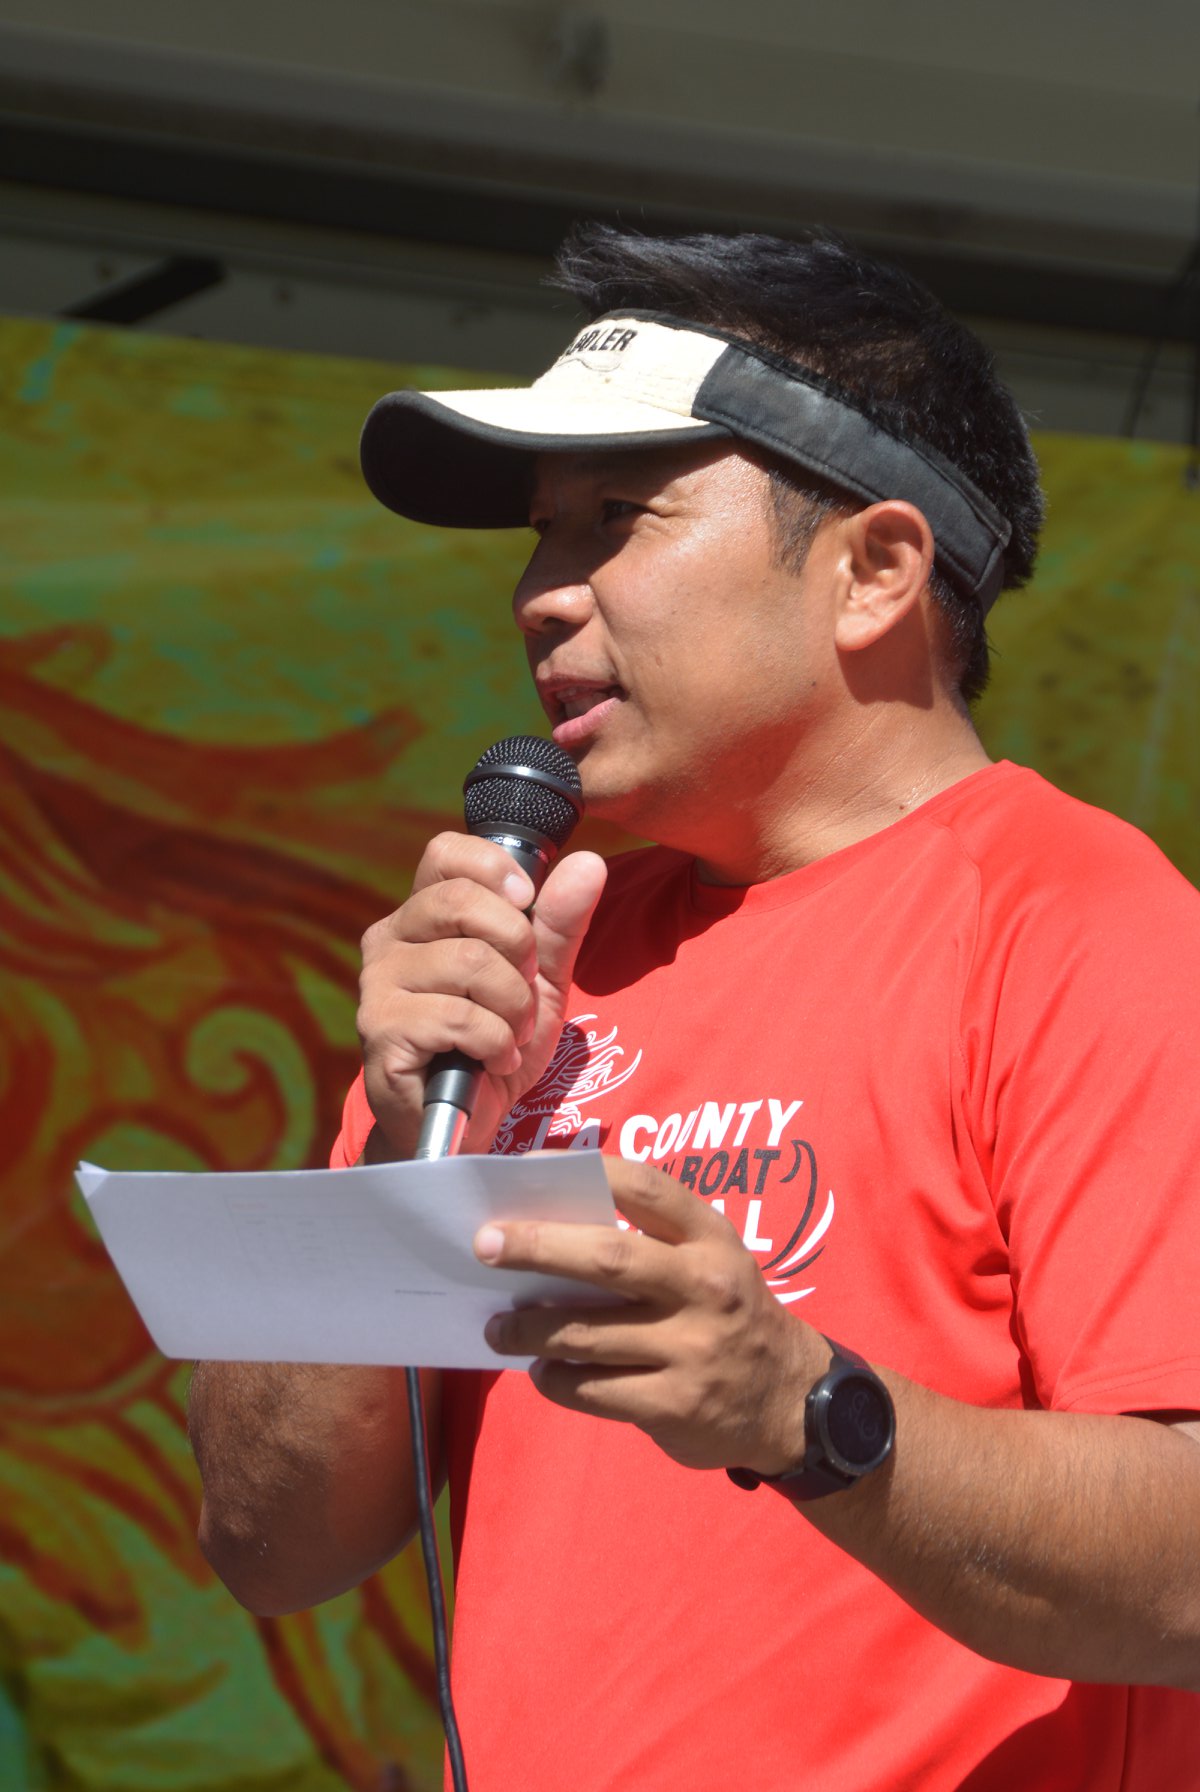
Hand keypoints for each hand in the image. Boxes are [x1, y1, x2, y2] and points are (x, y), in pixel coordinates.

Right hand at [358, 834, 606, 1155]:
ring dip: (513, 1006)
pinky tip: (495, 1059)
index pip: (445, 852)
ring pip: (469, 962)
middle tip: (524, 989)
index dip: (494, 868)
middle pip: (460, 902)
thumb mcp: (540, 981)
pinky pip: (459, 1017)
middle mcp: (389, 940)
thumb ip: (560, 924)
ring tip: (511, 1033)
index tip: (527, 901)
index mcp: (422, 916)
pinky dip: (496, 1041)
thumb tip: (589, 862)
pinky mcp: (382, 1033)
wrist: (464, 1127)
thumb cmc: (496, 1045)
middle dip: (517, 947)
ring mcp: (378, 987)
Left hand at [476, 1157, 824, 1474]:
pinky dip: (555, 1379)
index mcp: (710, 1237)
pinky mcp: (675, 1404)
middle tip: (483, 1245)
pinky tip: (543, 1370)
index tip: (523, 1166)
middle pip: (607, 1258)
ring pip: (586, 1334)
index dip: (579, 1170)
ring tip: (497, 1327)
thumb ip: (647, 1241)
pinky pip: (593, 1389)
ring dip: (529, 1329)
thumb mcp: (708, 1260)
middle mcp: (705, 1286)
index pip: (644, 1186)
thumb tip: (545, 1230)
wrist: (791, 1398)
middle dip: (536, 1247)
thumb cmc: (727, 1311)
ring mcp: (692, 1348)